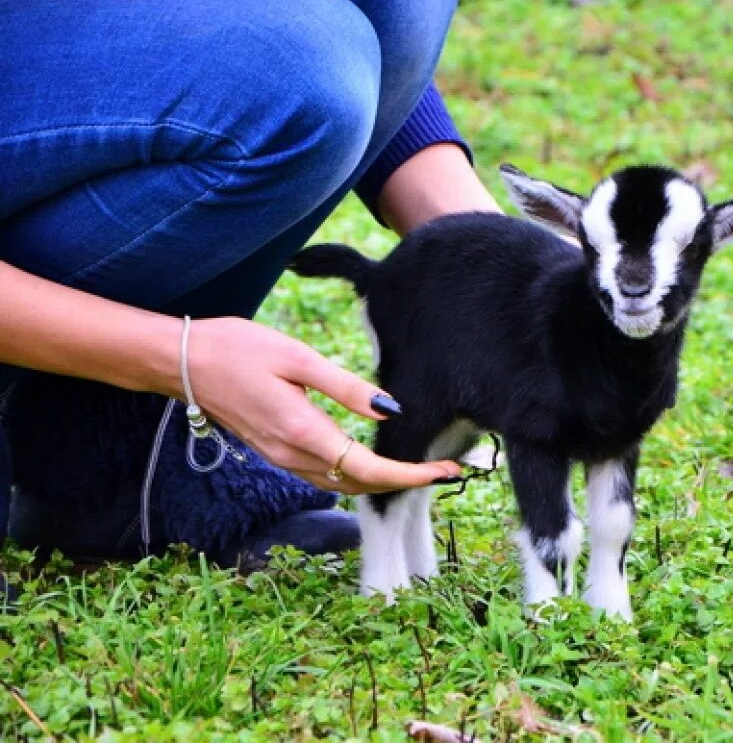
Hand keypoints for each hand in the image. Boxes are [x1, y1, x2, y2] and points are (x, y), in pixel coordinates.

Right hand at [184, 317, 460, 493]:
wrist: (182, 362)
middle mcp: (293, 456)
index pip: (370, 469)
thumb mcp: (298, 358)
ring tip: (424, 468)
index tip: (450, 472)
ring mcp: (282, 459)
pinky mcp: (276, 453)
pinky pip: (326, 476)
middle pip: (362, 484)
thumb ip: (346, 387)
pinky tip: (378, 461)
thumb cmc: (239, 349)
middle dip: (408, 480)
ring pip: (344, 484)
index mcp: (303, 431)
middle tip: (450, 469)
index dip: (412, 475)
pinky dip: (359, 475)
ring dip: (385, 481)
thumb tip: (390, 411)